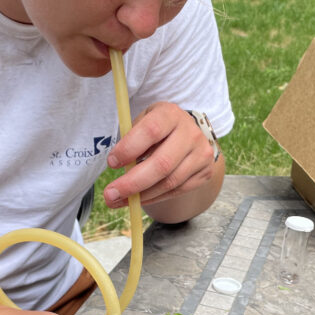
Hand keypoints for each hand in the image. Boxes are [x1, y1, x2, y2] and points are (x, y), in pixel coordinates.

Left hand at [103, 102, 218, 209]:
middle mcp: (191, 133)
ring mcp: (202, 154)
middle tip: (110, 195)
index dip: (129, 149)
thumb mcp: (143, 123)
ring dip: (141, 196)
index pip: (151, 131)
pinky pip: (176, 192)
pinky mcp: (205, 173)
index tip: (111, 163)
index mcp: (171, 114)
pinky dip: (154, 198)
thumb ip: (131, 139)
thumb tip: (117, 166)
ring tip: (118, 200)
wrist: (188, 135)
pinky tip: (137, 200)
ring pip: (169, 183)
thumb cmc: (158, 129)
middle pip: (162, 164)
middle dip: (132, 183)